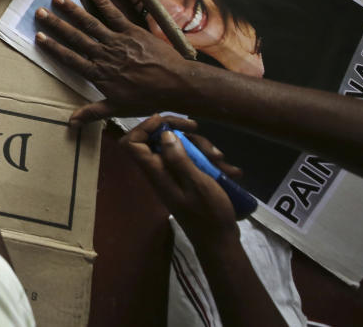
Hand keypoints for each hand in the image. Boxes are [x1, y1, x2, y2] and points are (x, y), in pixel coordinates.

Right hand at [34, 0, 193, 125]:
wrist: (175, 85)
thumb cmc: (147, 99)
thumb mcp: (117, 109)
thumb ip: (92, 113)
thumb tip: (70, 124)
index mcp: (98, 74)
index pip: (70, 58)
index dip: (53, 47)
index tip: (38, 36)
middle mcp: (104, 55)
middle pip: (75, 37)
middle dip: (56, 24)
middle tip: (40, 12)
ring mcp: (118, 41)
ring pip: (91, 23)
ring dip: (73, 10)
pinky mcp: (133, 32)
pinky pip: (116, 15)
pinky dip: (104, 3)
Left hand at [124, 114, 239, 247]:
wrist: (220, 241)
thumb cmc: (208, 214)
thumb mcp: (197, 183)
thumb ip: (179, 159)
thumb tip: (164, 134)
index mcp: (156, 172)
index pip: (132, 144)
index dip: (143, 128)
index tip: (165, 121)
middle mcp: (161, 171)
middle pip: (160, 140)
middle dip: (182, 133)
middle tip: (198, 130)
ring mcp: (175, 175)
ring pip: (181, 148)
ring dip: (202, 149)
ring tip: (221, 160)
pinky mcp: (188, 179)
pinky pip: (194, 161)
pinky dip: (210, 162)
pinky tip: (230, 170)